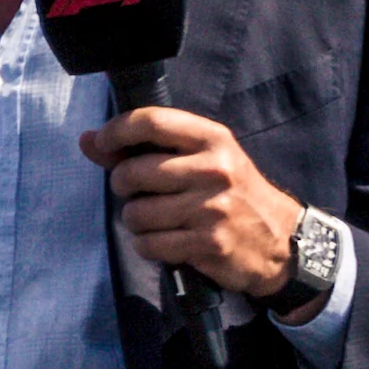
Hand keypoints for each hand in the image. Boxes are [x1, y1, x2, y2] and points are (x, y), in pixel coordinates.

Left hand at [83, 107, 307, 303]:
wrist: (281, 239)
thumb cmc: (234, 194)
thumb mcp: (202, 161)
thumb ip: (144, 150)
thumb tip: (87, 139)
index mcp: (215, 140)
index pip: (153, 122)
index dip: (117, 130)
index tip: (103, 142)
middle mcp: (215, 169)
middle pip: (134, 172)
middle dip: (124, 187)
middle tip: (140, 193)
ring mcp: (213, 207)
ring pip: (136, 214)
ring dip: (138, 222)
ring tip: (160, 221)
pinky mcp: (209, 242)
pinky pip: (149, 245)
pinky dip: (150, 246)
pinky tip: (170, 242)